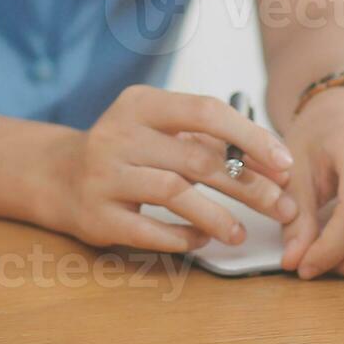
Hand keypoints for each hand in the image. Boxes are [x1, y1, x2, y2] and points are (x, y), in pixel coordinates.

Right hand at [42, 86, 298, 252]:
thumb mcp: (159, 129)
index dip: (251, 138)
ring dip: (218, 217)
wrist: (58, 176)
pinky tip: (202, 240)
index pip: (206, 112)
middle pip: (197, 158)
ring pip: (175, 193)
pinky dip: (182, 237)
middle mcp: (119, 134)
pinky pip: (149, 230)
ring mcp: (104, 175)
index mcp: (141, 103)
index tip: (284, 164)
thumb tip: (274, 164)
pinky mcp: (97, 215)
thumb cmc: (127, 151)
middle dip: (247, 185)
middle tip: (281, 206)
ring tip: (241, 234)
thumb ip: (207, 140)